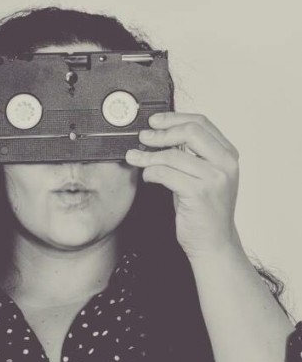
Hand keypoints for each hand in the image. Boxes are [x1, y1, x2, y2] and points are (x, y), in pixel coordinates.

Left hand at [125, 112, 240, 259]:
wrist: (214, 244)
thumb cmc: (204, 209)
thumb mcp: (202, 176)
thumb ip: (189, 154)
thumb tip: (159, 134)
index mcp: (228, 154)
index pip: (201, 122)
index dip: (174, 118)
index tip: (154, 121)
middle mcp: (226, 163)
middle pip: (190, 131)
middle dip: (161, 133)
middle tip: (143, 137)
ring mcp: (215, 178)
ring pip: (173, 155)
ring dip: (148, 156)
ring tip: (134, 157)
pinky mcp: (200, 194)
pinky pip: (166, 174)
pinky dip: (151, 173)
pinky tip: (147, 176)